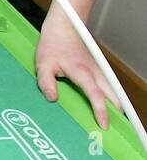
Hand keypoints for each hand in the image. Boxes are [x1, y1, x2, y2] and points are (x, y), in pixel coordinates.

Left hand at [35, 9, 119, 129]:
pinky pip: (110, 87)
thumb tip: (53, 99)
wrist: (65, 28)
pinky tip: (108, 110)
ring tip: (112, 123)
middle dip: (116, 114)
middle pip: (113, 96)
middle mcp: (96, 72)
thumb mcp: (42, 64)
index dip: (101, 111)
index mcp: (82, 72)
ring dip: (116, 107)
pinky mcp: (100, 71)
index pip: (96, 94)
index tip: (104, 125)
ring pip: (114, 92)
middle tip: (112, 131)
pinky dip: (112, 99)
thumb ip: (46, 82)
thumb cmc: (52, 46)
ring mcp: (100, 71)